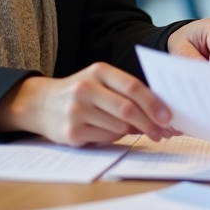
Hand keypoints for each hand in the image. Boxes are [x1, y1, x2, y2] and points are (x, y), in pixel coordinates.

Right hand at [0, 62, 177, 144]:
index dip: (154, 103)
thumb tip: (160, 113)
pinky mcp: (71, 132)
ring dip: (133, 131)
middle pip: (127, 109)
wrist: (41, 104)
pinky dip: (115, 137)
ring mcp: (76, 111)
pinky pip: (105, 138)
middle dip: (150, 123)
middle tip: (163, 133)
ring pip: (118, 126)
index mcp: (98, 71)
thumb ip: (126, 92)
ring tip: (137, 131)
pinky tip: (112, 132)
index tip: (168, 116)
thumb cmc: (81, 93)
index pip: (132, 86)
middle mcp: (86, 88)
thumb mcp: (100, 82)